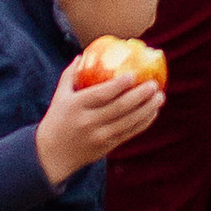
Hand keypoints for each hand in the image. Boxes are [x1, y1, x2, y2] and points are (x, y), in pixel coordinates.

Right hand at [34, 59, 165, 183]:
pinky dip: (143, 123)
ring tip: (160, 96)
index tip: (133, 74)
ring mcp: (99, 137)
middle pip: (119, 108)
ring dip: (146, 110)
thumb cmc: (57, 119)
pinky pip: (128, 134)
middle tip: (154, 84)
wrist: (50, 156)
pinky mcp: (106, 147)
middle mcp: (88, 122)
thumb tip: (83, 54)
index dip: (118, 85)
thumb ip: (70, 74)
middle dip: (139, 96)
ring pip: (127, 122)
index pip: (101, 94)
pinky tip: (153, 112)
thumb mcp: (59, 96)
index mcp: (76, 106)